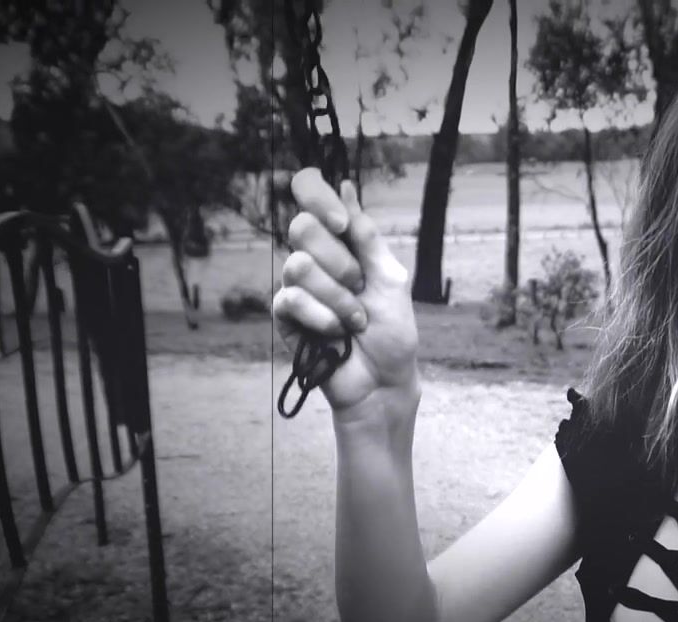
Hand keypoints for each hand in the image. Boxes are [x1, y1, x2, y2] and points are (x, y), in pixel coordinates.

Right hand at [273, 169, 418, 412]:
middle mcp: (315, 258)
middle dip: (339, 261)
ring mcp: (297, 286)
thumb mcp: (391, 278)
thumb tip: (346, 185)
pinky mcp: (285, 316)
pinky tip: (337, 334)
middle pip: (301, 227)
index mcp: (342, 242)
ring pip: (298, 266)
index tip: (342, 224)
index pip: (310, 194)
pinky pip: (291, 299)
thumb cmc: (393, 332)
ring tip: (355, 320)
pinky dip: (322, 317)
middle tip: (358, 285)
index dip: (318, 197)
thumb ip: (366, 236)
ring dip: (337, 297)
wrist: (384, 380)